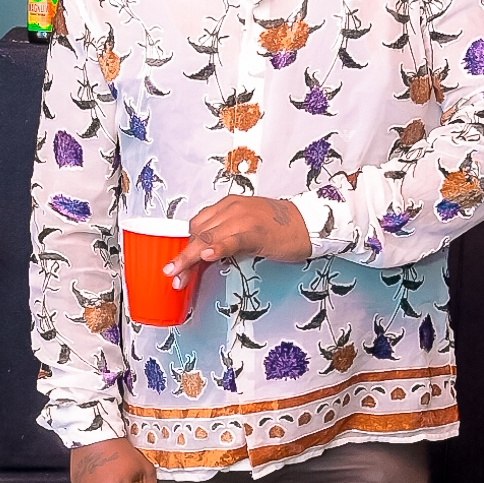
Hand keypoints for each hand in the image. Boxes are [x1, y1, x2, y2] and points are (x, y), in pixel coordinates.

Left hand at [163, 195, 310, 287]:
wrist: (309, 223)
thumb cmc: (280, 228)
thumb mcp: (246, 229)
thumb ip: (225, 238)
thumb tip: (205, 256)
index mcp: (228, 206)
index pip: (197, 226)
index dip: (184, 248)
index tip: (175, 267)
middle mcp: (231, 209)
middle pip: (198, 233)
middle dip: (184, 257)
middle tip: (173, 276)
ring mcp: (242, 218)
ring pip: (208, 237)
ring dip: (190, 258)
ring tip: (179, 276)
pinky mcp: (255, 230)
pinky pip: (230, 240)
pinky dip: (217, 248)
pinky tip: (207, 256)